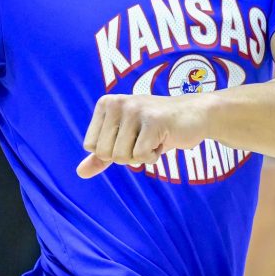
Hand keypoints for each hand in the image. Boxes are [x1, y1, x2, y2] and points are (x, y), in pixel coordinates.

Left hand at [78, 93, 209, 177]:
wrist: (194, 116)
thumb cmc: (157, 128)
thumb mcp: (125, 140)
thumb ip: (101, 155)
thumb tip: (80, 173)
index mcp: (106, 104)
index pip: (92, 146)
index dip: (112, 150)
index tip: (130, 137)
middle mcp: (117, 103)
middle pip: (106, 153)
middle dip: (127, 155)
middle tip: (144, 139)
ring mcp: (135, 110)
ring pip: (122, 157)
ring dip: (141, 156)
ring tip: (153, 138)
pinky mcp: (154, 121)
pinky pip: (141, 157)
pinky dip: (154, 156)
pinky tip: (164, 139)